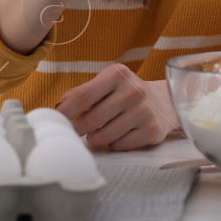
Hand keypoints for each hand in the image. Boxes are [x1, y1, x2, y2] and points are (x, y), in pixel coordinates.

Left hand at [55, 64, 180, 150]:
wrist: (165, 102)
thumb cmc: (126, 94)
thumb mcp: (107, 84)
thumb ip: (82, 93)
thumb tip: (57, 109)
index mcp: (117, 74)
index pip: (81, 96)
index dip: (64, 112)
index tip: (54, 122)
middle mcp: (133, 90)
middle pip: (90, 120)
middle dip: (79, 129)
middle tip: (79, 130)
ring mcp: (144, 111)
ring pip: (103, 137)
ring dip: (96, 138)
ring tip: (103, 130)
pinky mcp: (152, 131)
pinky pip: (119, 146)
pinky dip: (115, 144)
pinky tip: (123, 134)